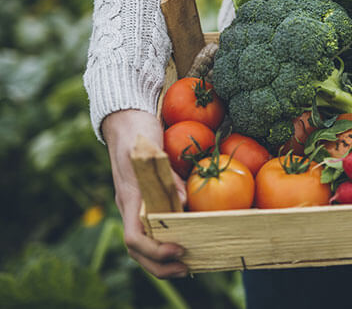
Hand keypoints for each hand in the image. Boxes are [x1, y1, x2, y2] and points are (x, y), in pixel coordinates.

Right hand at [102, 109, 187, 277]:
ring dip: (163, 260)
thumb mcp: (152, 149)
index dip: (155, 250)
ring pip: (144, 244)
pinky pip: (153, 229)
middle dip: (161, 266)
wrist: (126, 118)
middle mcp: (131, 207)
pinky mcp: (146, 200)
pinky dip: (166, 242)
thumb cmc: (138, 131)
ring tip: (189, 265)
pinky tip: (187, 242)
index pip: (134, 237)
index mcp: (130, 197)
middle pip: (138, 251)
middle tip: (188, 269)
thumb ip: (166, 175)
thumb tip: (184, 202)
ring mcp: (137, 205)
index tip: (178, 249)